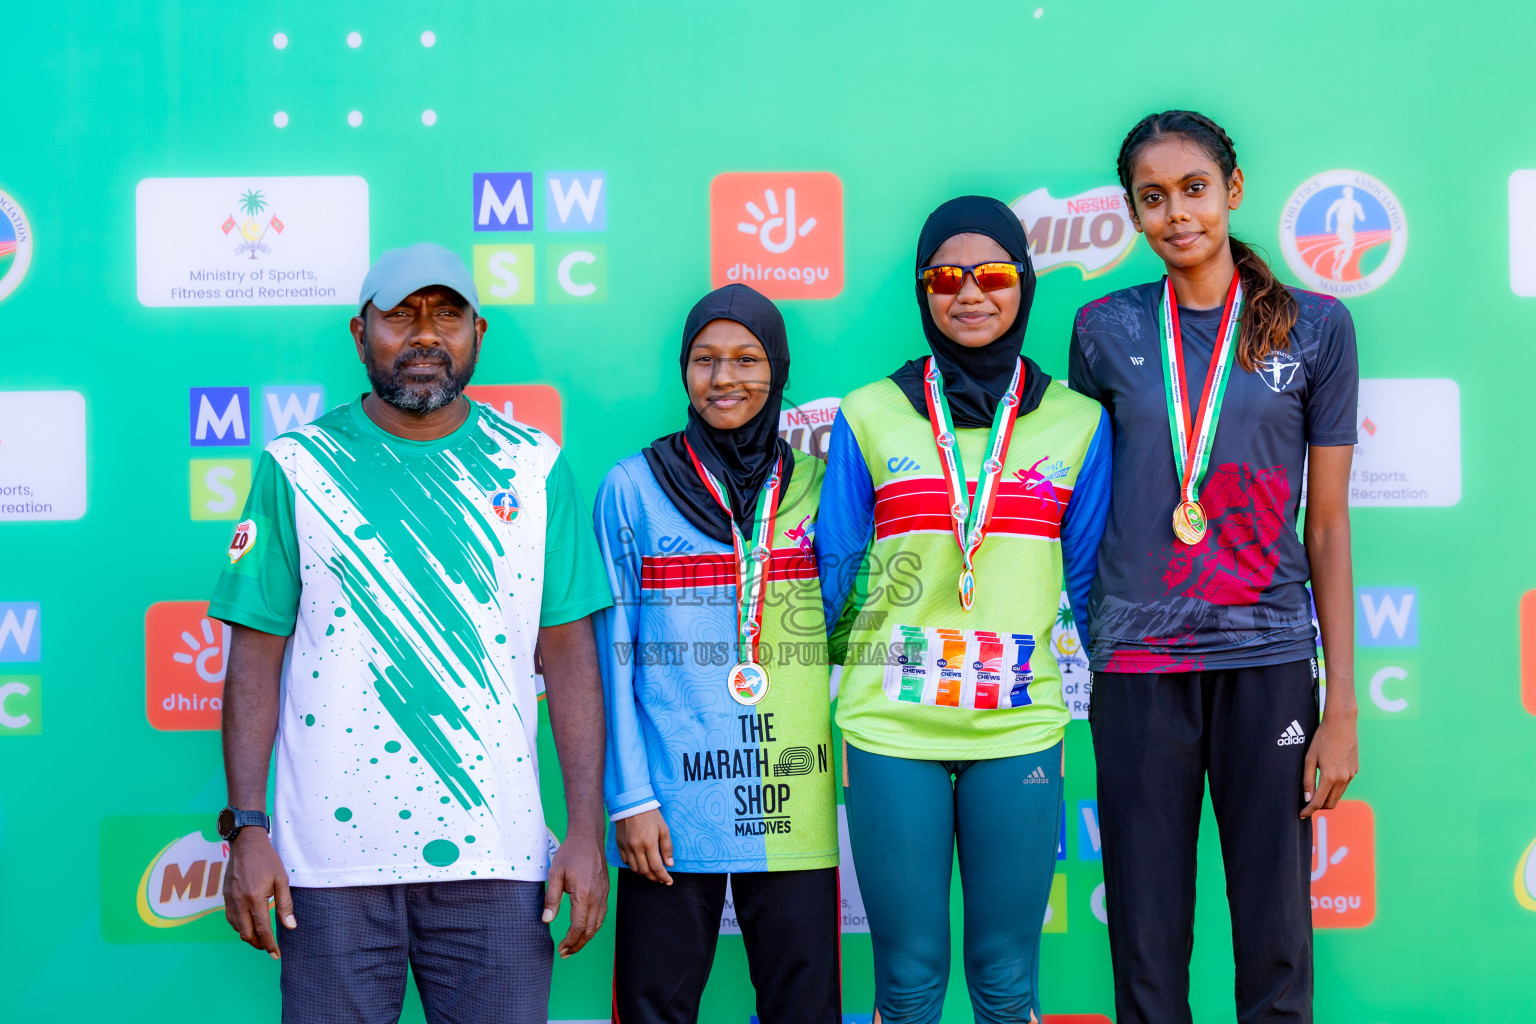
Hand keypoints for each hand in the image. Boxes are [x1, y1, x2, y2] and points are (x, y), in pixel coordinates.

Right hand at [223, 827, 294, 957]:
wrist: (246, 843)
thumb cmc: (267, 860)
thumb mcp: (282, 880)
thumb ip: (285, 905)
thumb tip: (290, 926)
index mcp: (254, 899)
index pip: (262, 929)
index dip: (270, 945)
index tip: (276, 955)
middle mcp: (239, 902)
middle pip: (246, 934)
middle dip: (258, 944)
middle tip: (270, 948)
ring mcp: (230, 900)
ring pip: (236, 928)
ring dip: (248, 936)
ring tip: (261, 937)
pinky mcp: (225, 896)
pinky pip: (230, 918)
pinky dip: (239, 926)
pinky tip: (248, 924)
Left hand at [542, 833, 608, 957]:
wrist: (588, 837)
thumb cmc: (570, 853)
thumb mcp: (555, 874)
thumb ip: (552, 899)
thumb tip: (547, 921)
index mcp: (584, 894)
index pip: (579, 926)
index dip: (571, 940)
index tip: (562, 948)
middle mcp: (597, 897)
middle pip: (591, 930)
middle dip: (578, 944)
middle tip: (566, 953)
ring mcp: (604, 894)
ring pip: (598, 924)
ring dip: (587, 937)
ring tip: (574, 945)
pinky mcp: (605, 890)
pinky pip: (602, 914)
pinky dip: (594, 926)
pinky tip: (585, 929)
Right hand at [615, 809, 673, 884]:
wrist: (632, 804)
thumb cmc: (650, 815)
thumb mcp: (663, 829)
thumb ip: (667, 847)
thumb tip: (669, 864)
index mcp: (649, 843)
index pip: (657, 867)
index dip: (663, 877)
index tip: (669, 881)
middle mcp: (636, 848)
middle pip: (645, 871)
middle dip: (655, 878)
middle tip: (661, 879)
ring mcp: (626, 847)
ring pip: (635, 869)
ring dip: (644, 874)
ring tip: (652, 874)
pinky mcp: (619, 845)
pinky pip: (626, 862)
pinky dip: (634, 866)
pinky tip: (641, 865)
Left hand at [1301, 711, 1358, 817]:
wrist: (1342, 724)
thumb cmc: (1322, 739)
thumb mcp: (1309, 759)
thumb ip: (1307, 780)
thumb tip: (1307, 798)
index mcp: (1330, 777)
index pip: (1319, 802)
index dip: (1309, 810)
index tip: (1302, 815)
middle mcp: (1343, 779)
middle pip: (1331, 803)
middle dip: (1319, 807)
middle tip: (1307, 803)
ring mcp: (1351, 775)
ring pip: (1339, 796)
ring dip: (1327, 798)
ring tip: (1315, 793)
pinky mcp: (1355, 770)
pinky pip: (1344, 785)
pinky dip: (1335, 788)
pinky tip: (1326, 780)